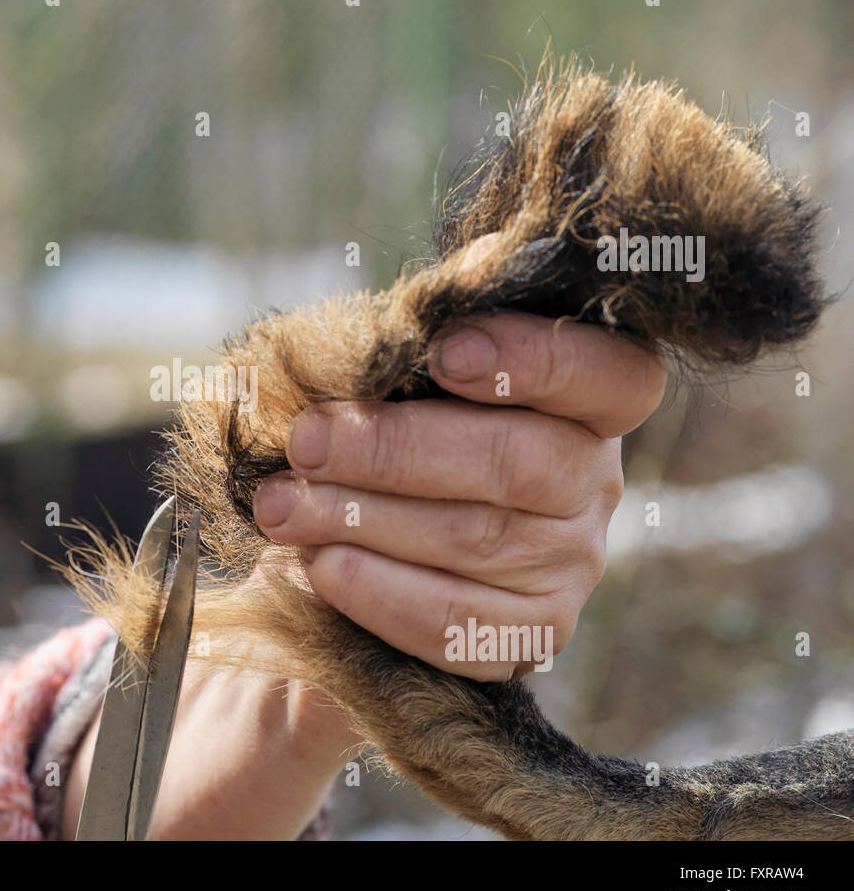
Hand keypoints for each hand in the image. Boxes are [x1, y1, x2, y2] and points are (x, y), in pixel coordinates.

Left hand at [63, 269, 667, 837]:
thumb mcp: (404, 366)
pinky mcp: (531, 634)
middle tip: (306, 440)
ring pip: (476, 540)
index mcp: (587, 400)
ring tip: (280, 505)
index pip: (610, 376)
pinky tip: (321, 568)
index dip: (535, 362)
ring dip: (364, 519)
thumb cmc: (387, 424)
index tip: (443, 353)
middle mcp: (594, 481)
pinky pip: (460, 623)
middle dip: (397, 449)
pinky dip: (383, 594)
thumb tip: (489, 256)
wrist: (358, 531)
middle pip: (520, 463)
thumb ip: (439, 321)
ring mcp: (572, 564)